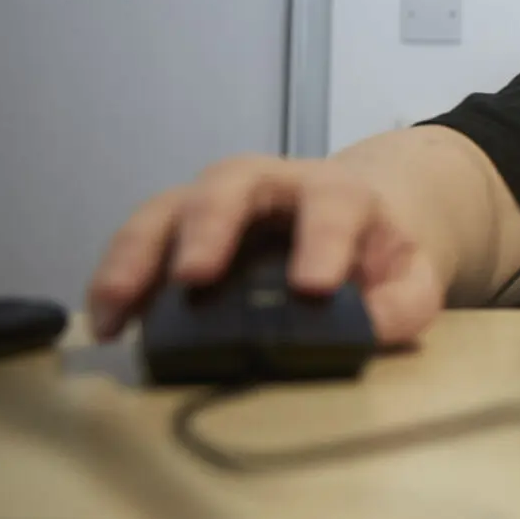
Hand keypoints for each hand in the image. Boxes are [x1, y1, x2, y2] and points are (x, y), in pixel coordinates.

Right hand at [87, 155, 444, 346]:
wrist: (355, 217)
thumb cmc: (377, 250)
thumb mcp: (410, 275)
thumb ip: (401, 304)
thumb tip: (368, 334)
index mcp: (336, 192)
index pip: (331, 207)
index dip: (321, 242)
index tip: (313, 286)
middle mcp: (267, 184)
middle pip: (231, 185)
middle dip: (210, 229)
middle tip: (196, 276)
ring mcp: (214, 202)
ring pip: (167, 209)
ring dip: (137, 255)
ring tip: (118, 305)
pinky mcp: (177, 229)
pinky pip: (139, 244)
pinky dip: (118, 280)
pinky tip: (109, 324)